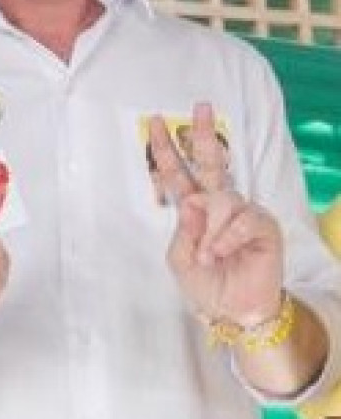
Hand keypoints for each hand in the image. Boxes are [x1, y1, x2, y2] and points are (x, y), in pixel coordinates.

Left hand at [146, 102, 283, 325]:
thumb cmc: (206, 284)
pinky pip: (241, 220)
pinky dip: (225, 238)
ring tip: (207, 256)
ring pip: (222, 200)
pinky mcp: (262, 225)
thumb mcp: (180, 258)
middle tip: (201, 108)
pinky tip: (221, 253)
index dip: (166, 150)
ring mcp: (242, 213)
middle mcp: (219, 204)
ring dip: (210, 230)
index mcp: (194, 209)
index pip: (177, 173)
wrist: (232, 310)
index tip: (156, 123)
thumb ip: (183, 230)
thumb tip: (192, 201)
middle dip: (203, 135)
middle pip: (211, 163)